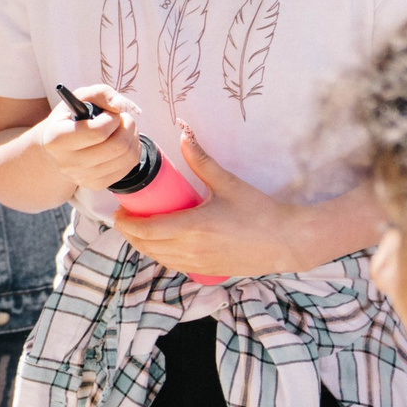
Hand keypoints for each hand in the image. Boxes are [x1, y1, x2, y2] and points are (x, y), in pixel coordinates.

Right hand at [31, 83, 144, 191]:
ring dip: (133, 137)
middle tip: (123, 119)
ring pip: (126, 157)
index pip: (97, 132)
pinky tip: (123, 142)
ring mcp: (82, 177)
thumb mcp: (80, 97)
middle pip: (116, 146)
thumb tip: (120, 106)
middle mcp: (67, 163)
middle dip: (127, 126)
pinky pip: (128, 167)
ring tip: (124, 128)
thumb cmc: (71, 118)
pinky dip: (133, 151)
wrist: (59, 148)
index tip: (110, 113)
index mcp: (56, 140)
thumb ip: (101, 93)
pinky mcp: (96, 185)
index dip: (112, 118)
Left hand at [109, 124, 297, 278]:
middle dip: (129, 233)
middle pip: (146, 246)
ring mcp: (198, 264)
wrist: (287, 241)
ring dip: (142, 245)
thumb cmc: (259, 211)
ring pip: (158, 258)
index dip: (126, 223)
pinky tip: (159, 244)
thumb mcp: (228, 183)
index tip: (119, 211)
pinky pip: (173, 265)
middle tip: (124, 217)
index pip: (146, 230)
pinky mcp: (207, 271)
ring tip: (137, 229)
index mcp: (193, 227)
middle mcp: (191, 249)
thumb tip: (183, 135)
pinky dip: (159, 255)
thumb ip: (201, 161)